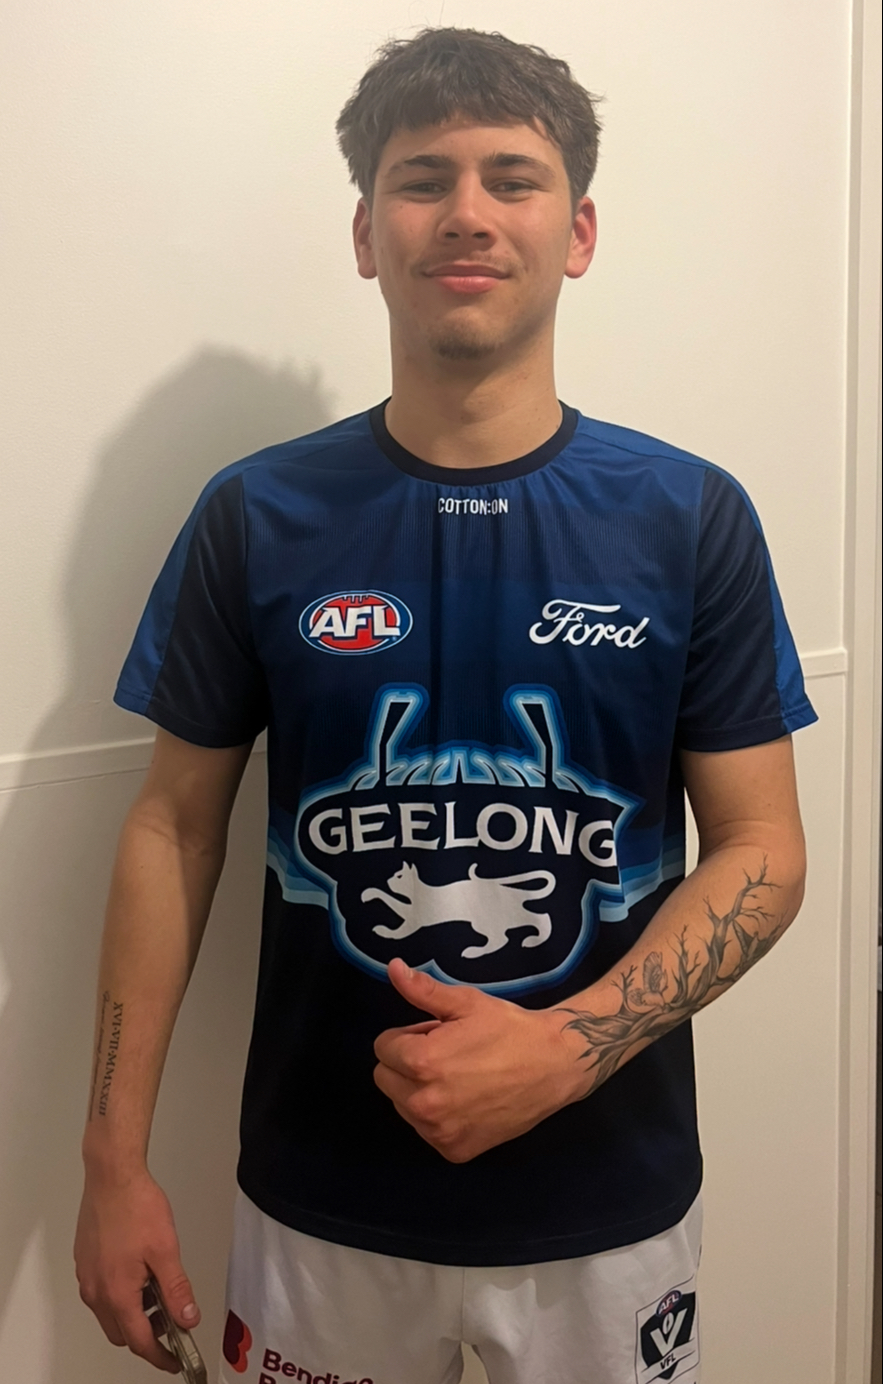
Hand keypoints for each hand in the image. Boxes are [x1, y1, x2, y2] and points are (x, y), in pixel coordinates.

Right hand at [74, 1166, 199, 1372]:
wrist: (112, 1176)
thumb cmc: (137, 1207)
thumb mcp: (166, 1250)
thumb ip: (176, 1289)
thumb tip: (187, 1319)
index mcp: (117, 1294)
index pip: (139, 1341)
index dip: (159, 1356)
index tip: (175, 1360)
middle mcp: (96, 1291)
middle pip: (121, 1332)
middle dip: (147, 1335)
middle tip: (173, 1323)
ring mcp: (87, 1277)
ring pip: (109, 1313)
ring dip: (134, 1314)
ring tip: (160, 1292)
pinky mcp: (85, 1262)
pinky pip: (102, 1293)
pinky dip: (121, 1296)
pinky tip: (141, 1274)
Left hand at [373, 958, 580, 1162]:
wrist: (554, 1066)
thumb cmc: (509, 1029)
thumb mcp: (466, 1002)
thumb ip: (423, 990)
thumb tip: (392, 968)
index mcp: (421, 1061)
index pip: (383, 1047)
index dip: (409, 1035)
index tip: (437, 1033)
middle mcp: (424, 1103)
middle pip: (385, 1078)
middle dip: (407, 1063)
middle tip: (447, 1054)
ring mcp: (439, 1131)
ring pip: (403, 1105)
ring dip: (419, 1090)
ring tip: (459, 1076)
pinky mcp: (454, 1151)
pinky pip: (426, 1130)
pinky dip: (438, 1116)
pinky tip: (466, 1100)